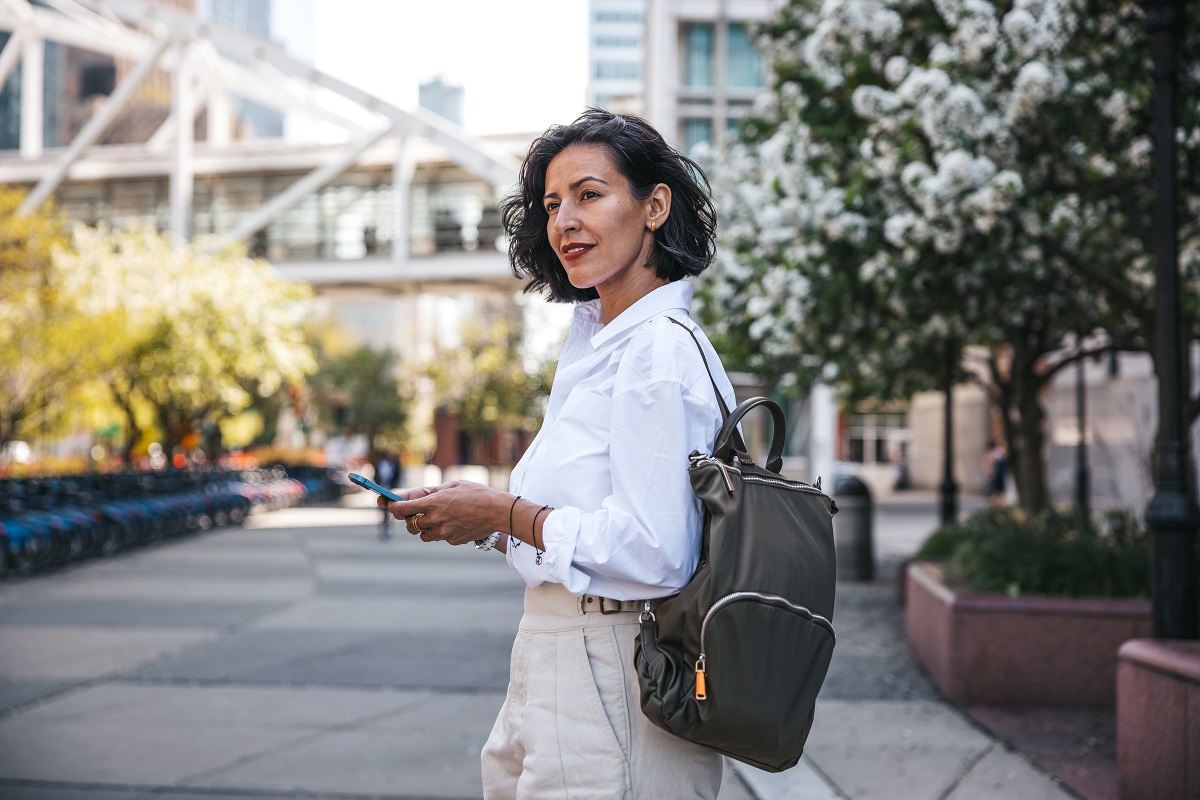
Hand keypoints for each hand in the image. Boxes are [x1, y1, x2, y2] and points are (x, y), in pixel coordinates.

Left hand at [380, 481, 506, 544]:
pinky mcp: (452, 540)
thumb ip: (434, 492)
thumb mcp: (453, 485)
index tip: (389, 505)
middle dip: (409, 518)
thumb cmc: (476, 493)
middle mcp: (434, 519)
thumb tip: (419, 496)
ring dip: (423, 527)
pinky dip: (441, 531)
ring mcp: (443, 532)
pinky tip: (453, 522)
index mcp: (432, 502)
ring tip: (435, 517)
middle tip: (413, 512)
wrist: (497, 511)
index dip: (392, 507)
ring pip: (423, 534)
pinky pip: (439, 537)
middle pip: (409, 524)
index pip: (402, 509)